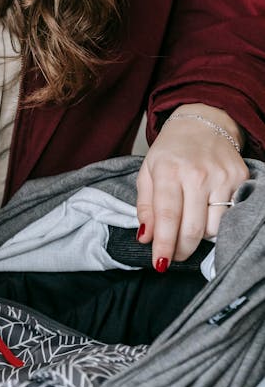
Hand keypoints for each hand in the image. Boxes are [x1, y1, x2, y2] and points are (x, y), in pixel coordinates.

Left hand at [136, 103, 247, 270]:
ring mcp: (222, 177)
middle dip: (181, 249)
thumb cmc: (171, 150)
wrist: (203, 123)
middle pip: (193, 228)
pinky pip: (230, 215)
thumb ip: (145, 206)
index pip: (168, 216)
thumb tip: (146, 237)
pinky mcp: (240, 179)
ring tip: (189, 228)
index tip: (160, 263)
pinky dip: (218, 223)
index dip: (164, 245)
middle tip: (174, 255)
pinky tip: (206, 216)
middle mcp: (197, 174)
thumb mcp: (148, 172)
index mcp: (168, 170)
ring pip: (214, 227)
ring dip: (199, 238)